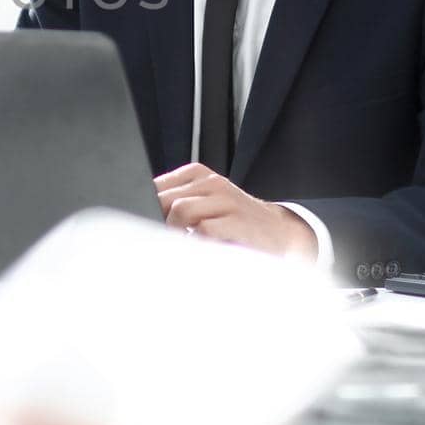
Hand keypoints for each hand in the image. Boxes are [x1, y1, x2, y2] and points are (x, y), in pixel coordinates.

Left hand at [153, 163, 316, 258]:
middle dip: (156, 220)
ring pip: (180, 210)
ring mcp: (225, 200)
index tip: (143, 221)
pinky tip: (198, 249)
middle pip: (165, 197)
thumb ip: (177, 204)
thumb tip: (144, 212)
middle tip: (156, 239)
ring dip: (174, 231)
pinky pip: (203, 230)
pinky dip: (195, 242)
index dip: (146, 205)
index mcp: (198, 175)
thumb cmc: (236, 222)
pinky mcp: (237, 221)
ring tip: (177, 245)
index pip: (157, 185)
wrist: (280, 233)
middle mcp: (211, 183)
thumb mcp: (206, 204)